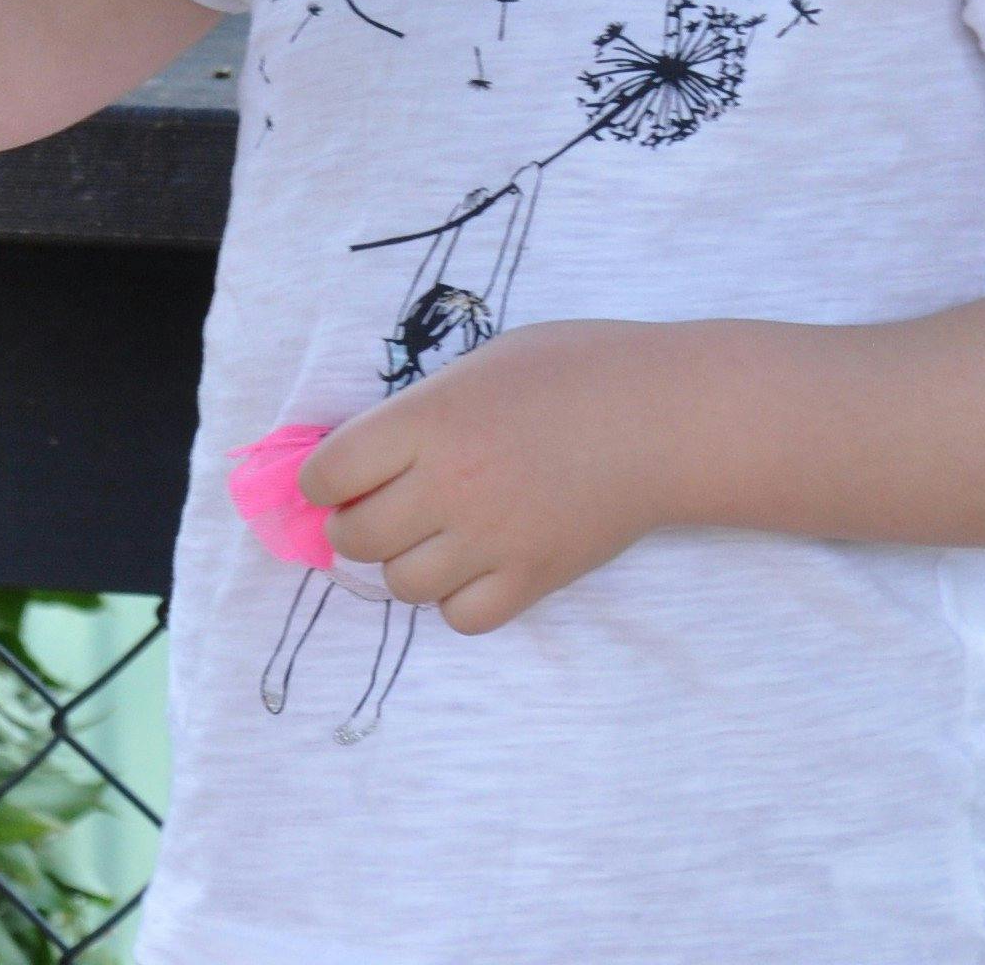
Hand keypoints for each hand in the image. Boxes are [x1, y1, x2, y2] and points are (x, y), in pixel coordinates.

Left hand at [297, 319, 688, 634]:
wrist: (664, 417)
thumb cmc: (573, 371)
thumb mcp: (477, 366)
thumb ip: (418, 413)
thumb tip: (366, 454)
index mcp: (428, 421)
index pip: (327, 473)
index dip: (320, 479)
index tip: (334, 477)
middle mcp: (449, 485)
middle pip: (355, 536)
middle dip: (351, 524)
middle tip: (376, 508)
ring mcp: (492, 539)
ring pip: (401, 584)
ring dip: (403, 562)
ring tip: (430, 536)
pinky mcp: (533, 578)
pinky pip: (461, 617)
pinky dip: (456, 599)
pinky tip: (473, 567)